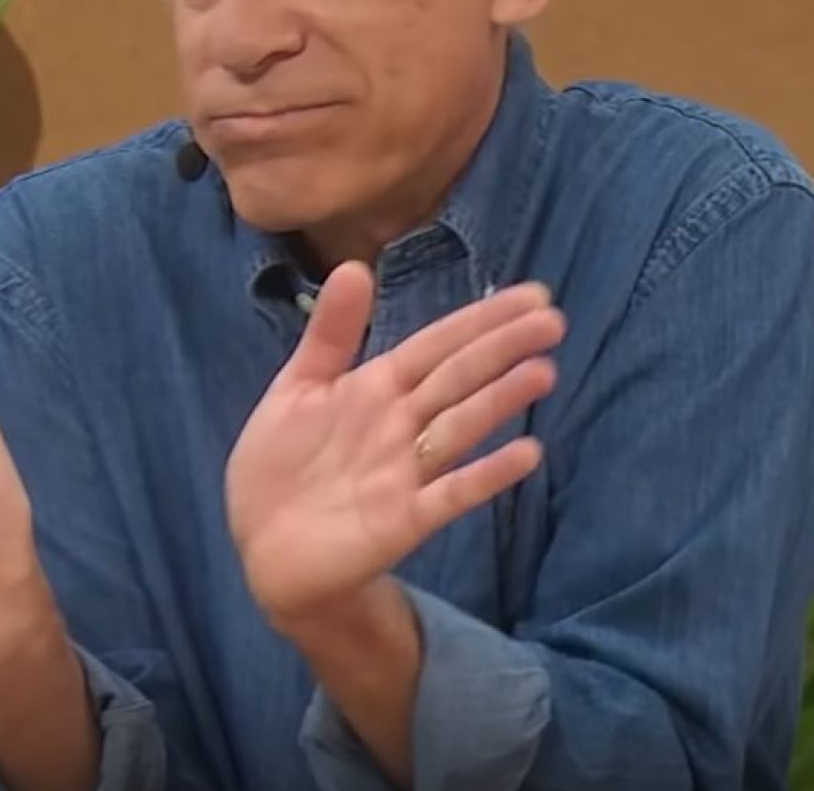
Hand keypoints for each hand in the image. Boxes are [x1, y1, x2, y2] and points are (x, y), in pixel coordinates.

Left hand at [225, 262, 564, 629]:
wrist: (260, 546)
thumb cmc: (281, 464)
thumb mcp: (297, 388)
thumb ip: (331, 333)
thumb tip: (355, 266)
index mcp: (377, 388)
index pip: (439, 344)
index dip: (482, 319)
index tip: (533, 294)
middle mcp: (401, 424)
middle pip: (459, 377)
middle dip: (504, 348)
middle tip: (553, 321)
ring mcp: (406, 472)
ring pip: (461, 427)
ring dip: (500, 401)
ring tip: (542, 373)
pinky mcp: (404, 520)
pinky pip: (451, 493)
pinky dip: (487, 474)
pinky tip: (526, 455)